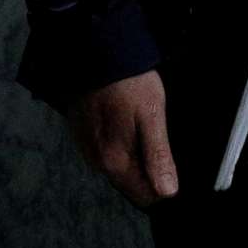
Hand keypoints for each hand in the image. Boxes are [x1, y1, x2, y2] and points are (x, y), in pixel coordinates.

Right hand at [68, 70, 177, 208]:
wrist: (96, 52)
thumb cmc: (129, 83)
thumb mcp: (152, 116)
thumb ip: (158, 156)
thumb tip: (168, 192)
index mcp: (114, 161)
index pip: (144, 195)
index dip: (162, 182)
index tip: (168, 158)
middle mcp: (95, 160)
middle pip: (130, 181)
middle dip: (147, 166)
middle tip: (154, 134)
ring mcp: (85, 146)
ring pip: (118, 165)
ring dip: (132, 152)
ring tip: (139, 122)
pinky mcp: (79, 132)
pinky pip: (104, 149)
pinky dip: (117, 140)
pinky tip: (123, 118)